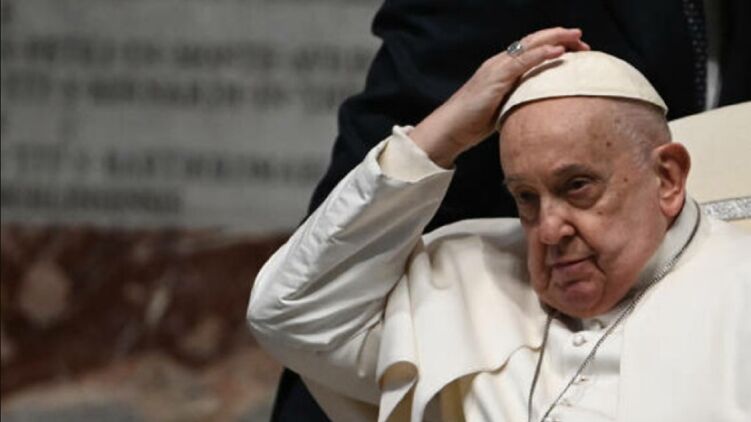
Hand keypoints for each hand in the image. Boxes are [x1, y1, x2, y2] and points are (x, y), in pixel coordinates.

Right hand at [410, 27, 589, 167]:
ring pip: (530, 46)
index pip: (530, 50)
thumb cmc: (472, 123)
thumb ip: (518, 102)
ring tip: (576, 38)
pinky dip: (541, 54)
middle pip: (533, 41)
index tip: (574, 49)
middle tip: (581, 39)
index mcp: (501, 69)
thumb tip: (539, 109)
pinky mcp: (495, 78)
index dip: (553, 44)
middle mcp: (499, 63)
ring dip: (555, 39)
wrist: (450, 128)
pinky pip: (522, 61)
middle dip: (559, 36)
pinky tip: (558, 51)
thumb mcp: (502, 109)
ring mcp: (497, 68)